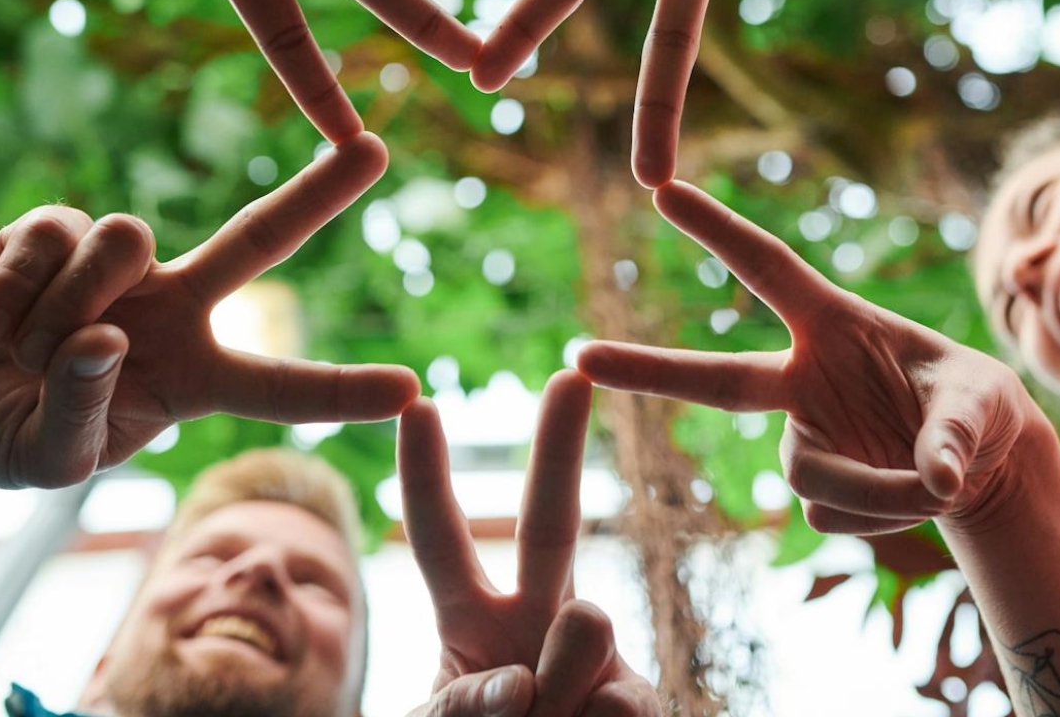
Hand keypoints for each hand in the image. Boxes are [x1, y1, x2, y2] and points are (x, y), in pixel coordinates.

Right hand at [0, 133, 420, 488]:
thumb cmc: (13, 431)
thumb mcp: (46, 462)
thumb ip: (80, 416)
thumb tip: (104, 339)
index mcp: (196, 376)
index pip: (282, 386)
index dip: (344, 390)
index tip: (414, 390)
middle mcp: (176, 306)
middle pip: (260, 238)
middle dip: (319, 192)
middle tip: (376, 147)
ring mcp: (123, 263)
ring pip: (127, 242)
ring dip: (63, 309)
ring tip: (27, 353)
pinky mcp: (59, 227)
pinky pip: (53, 240)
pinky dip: (12, 294)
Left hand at [400, 371, 660, 716]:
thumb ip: (461, 708)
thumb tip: (527, 682)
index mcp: (470, 621)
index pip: (440, 539)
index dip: (426, 475)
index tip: (417, 404)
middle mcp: (538, 620)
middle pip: (549, 521)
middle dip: (558, 445)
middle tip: (567, 375)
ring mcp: (597, 657)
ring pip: (585, 623)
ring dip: (558, 687)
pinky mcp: (643, 702)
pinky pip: (622, 703)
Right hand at [577, 184, 1038, 536]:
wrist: (985, 468)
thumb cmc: (980, 406)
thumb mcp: (983, 404)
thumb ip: (954, 436)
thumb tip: (936, 484)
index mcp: (832, 323)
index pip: (766, 269)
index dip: (717, 229)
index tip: (662, 189)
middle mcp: (801, 379)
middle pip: (714, 381)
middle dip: (646, 371)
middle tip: (578, 357)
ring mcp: (803, 438)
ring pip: (812, 478)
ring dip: (880, 489)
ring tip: (938, 482)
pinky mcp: (817, 492)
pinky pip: (838, 518)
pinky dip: (889, 514)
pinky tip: (921, 498)